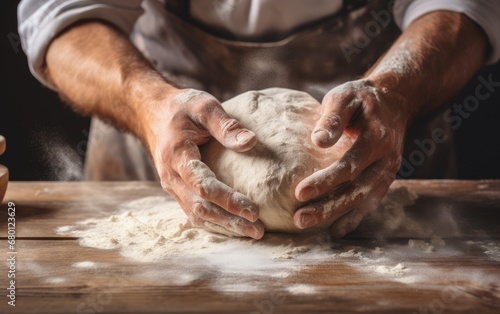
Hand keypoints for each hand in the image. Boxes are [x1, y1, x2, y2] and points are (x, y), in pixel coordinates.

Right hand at [143, 88, 264, 238]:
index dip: (229, 200)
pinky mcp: (177, 190)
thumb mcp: (203, 106)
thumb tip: (251, 142)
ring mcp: (172, 186)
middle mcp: (171, 176)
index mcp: (177, 156)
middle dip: (230, 221)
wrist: (153, 113)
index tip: (254, 211)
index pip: (204, 186)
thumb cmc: (182, 108)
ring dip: (224, 226)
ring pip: (197, 215)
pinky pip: (194, 213)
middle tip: (259, 230)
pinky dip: (215, 223)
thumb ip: (226, 124)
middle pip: (201, 207)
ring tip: (252, 233)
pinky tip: (235, 228)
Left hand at [293, 79, 410, 237]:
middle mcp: (386, 159)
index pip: (349, 165)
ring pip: (362, 200)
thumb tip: (318, 141)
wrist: (394, 101)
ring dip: (335, 216)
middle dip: (327, 207)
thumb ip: (333, 118)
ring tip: (306, 224)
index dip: (325, 181)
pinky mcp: (384, 179)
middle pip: (356, 190)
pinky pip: (370, 202)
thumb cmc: (361, 99)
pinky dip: (353, 218)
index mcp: (377, 138)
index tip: (299, 192)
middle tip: (299, 219)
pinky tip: (334, 231)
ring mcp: (388, 172)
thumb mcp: (345, 97)